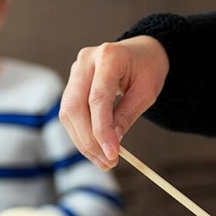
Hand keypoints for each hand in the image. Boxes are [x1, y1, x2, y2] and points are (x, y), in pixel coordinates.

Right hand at [59, 36, 168, 169]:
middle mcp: (85, 61)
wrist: (141, 53)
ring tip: (103, 161)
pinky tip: (95, 149)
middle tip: (107, 162)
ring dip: (83, 142)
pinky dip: (81, 135)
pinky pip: (70, 114)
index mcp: (108, 56)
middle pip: (75, 107)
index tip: (112, 155)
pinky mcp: (72, 84)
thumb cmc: (147, 69)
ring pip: (68, 113)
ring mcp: (75, 71)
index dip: (102, 130)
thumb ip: (126, 116)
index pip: (98, 99)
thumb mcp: (146, 93)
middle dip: (89, 140)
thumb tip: (111, 144)